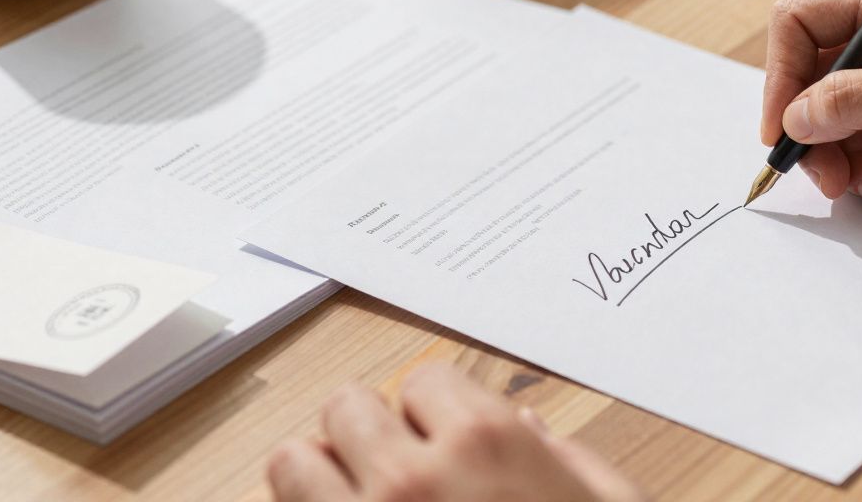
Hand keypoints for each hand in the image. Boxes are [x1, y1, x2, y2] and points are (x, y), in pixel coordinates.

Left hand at [267, 364, 644, 501]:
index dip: (438, 413)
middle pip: (347, 408)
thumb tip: (528, 433)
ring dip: (320, 478)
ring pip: (293, 463)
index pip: (424, 382)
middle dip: (369, 435)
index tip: (447, 441)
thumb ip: (568, 464)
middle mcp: (412, 479)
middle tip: (397, 470)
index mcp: (487, 447)